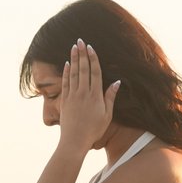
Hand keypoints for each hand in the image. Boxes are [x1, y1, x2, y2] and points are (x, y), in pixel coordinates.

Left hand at [54, 39, 121, 153]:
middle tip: (80, 41)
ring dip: (74, 59)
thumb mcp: (107, 115)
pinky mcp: (64, 101)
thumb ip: (110, 97)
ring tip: (74, 47)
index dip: (93, 58)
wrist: (74, 141)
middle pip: (83, 69)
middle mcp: (83, 93)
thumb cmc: (93, 130)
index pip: (95, 72)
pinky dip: (66, 72)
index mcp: (95, 96)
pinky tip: (67, 64)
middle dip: (82, 54)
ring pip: (73, 73)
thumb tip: (117, 82)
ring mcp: (73, 96)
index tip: (91, 47)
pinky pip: (65, 83)